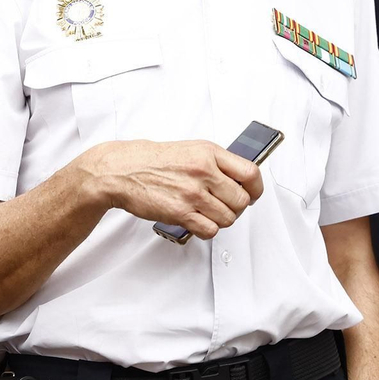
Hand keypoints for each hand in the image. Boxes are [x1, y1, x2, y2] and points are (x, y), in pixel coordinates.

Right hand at [80, 139, 263, 239]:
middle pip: (241, 200)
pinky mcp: (180, 212)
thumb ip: (216, 162)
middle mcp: (204, 172)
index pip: (250, 173)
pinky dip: (207, 230)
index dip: (256, 189)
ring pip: (228, 218)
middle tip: (225, 206)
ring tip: (208, 213)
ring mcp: (193, 193)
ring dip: (220, 219)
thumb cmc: (153, 160)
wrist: (122, 170)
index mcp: (209, 153)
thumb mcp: (190, 149)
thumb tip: (240, 178)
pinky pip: (210, 230)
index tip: (252, 194)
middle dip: (236, 207)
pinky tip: (198, 222)